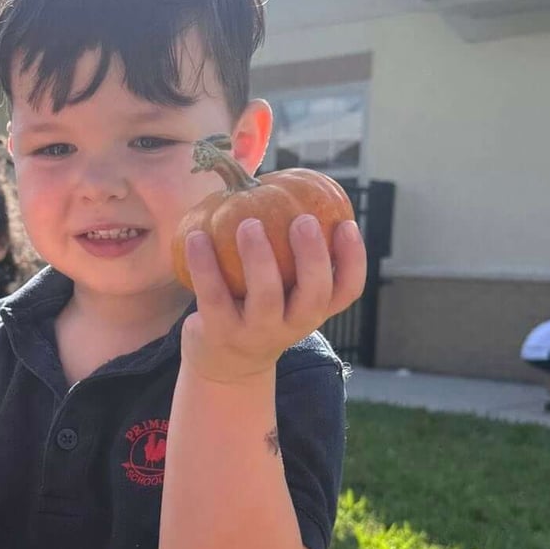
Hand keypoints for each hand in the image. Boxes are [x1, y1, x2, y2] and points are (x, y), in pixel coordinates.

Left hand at [179, 215, 366, 383]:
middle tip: (303, 220)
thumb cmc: (259, 309)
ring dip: (259, 258)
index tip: (347, 224)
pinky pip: (213, 296)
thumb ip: (293, 253)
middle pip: (313, 295)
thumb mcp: (285, 290)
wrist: (225, 365)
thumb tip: (290, 183)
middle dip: (312, 257)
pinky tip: (196, 236)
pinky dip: (204, 265)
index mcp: (313, 310)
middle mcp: (292, 325)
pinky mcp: (222, 334)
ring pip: (266, 297)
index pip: (347, 290)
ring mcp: (257, 333)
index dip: (353, 259)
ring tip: (248, 223)